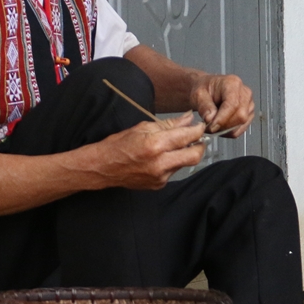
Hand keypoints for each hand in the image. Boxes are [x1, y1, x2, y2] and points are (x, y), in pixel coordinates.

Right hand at [91, 115, 207, 189]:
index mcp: (156, 145)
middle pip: (194, 156)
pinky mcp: (158, 185)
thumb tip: (188, 118)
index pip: (187, 136)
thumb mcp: (143, 127)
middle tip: (198, 138)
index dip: (198, 130)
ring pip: (185, 164)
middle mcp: (160, 163)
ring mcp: (160, 176)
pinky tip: (163, 157)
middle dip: (200, 146)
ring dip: (185, 154)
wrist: (103, 167)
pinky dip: (173, 163)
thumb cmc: (119, 145)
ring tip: (176, 146)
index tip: (200, 126)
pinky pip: (174, 172)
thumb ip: (169, 124)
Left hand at [189, 73, 254, 136]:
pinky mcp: (248, 114)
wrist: (207, 90)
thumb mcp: (198, 95)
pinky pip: (241, 129)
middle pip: (240, 115)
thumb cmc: (204, 89)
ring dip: (226, 130)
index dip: (222, 119)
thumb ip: (204, 106)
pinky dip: (229, 132)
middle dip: (224, 126)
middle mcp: (244, 93)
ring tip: (213, 126)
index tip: (211, 127)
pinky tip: (220, 127)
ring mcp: (248, 103)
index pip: (233, 104)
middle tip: (209, 128)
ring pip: (242, 124)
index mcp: (232, 83)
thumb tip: (211, 118)